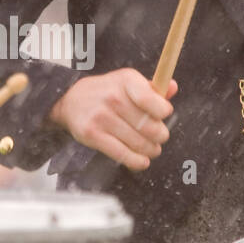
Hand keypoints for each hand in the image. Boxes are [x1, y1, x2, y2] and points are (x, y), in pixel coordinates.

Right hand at [48, 69, 176, 170]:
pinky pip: (122, 154)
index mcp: (125, 81)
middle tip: (159, 137)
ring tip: (152, 149)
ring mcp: (101, 117)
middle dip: (160, 135)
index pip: (152, 100)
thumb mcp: (127, 82)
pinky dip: (137, 161)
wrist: (71, 100)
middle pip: (149, 126)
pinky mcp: (92, 135)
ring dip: (151, 150)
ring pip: (138, 143)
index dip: (163, 112)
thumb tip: (173, 87)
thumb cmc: (106, 92)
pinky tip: (142, 161)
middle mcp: (113, 98)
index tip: (163, 115)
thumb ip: (151, 88)